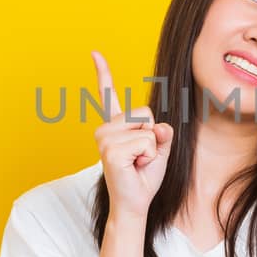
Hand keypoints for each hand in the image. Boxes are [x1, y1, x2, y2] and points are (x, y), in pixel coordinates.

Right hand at [90, 49, 173, 219]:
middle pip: (145, 113)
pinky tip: (133, 167)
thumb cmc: (144, 177)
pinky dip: (148, 156)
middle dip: (152, 136)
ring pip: (147, 129)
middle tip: (140, 158)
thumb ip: (161, 132)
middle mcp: (105, 129)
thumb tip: (159, 127)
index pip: (107, 95)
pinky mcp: (110, 150)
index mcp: (114, 126)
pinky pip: (146, 142)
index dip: (102, 73)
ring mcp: (104, 138)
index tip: (94, 53)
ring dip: (150, 149)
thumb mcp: (159, 149)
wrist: (134, 203)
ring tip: (136, 163)